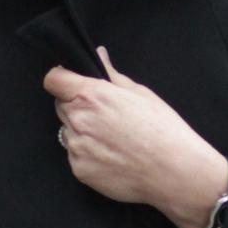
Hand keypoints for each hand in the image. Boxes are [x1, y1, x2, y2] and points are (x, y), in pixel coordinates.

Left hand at [44, 46, 227, 227]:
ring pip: (68, 132)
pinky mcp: (80, 170)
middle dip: (76, 106)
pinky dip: (88, 154)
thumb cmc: (163, 130)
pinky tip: (113, 156)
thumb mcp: (140, 93)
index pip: (53, 79)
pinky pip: (75, 156)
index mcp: (91, 96)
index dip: (61, 79)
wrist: (174, 172)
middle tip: (105, 115)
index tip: (71, 83)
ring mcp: (77, 148)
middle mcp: (79, 120)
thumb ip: (111, 74)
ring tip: (113, 139)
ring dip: (81, 131)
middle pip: (61, 105)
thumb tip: (99, 55)